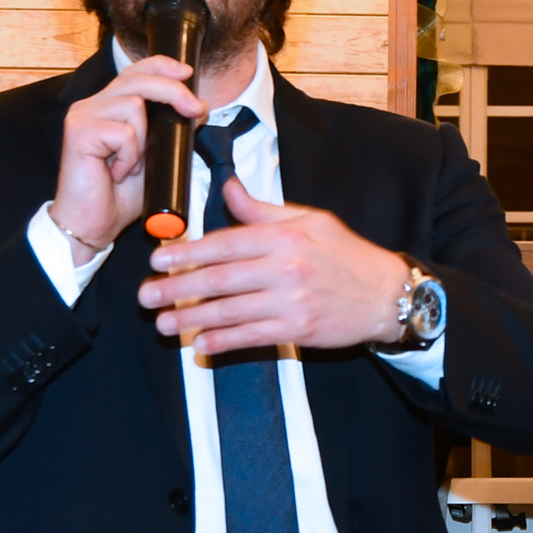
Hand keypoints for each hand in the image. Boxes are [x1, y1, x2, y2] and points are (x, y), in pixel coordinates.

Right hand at [50, 56, 204, 265]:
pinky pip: (124, 132)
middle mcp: (92, 105)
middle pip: (137, 79)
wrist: (93, 225)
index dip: (161, 66)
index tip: (187, 73)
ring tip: (129, 166)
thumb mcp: (153, 157)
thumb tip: (196, 108)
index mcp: (108, 107)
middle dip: (173, 91)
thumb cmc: (118, 195)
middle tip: (196, 110)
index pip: (134, 72)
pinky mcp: (79, 132)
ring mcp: (82, 116)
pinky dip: (129, 156)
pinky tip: (116, 173)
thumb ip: (168, 132)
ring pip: (133, 104)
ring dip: (143, 140)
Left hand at [137, 177, 410, 354]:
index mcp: (284, 236)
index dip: (187, 252)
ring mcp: (291, 302)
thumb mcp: (310, 219)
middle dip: (177, 289)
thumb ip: (262, 209)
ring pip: (229, 311)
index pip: (225, 244)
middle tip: (146, 296)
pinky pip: (251, 337)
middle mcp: (285, 268)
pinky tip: (200, 345)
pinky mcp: (298, 330)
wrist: (386, 294)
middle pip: (219, 279)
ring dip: (191, 319)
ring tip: (163, 324)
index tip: (158, 260)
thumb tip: (228, 187)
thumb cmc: (346, 255)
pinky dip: (223, 342)